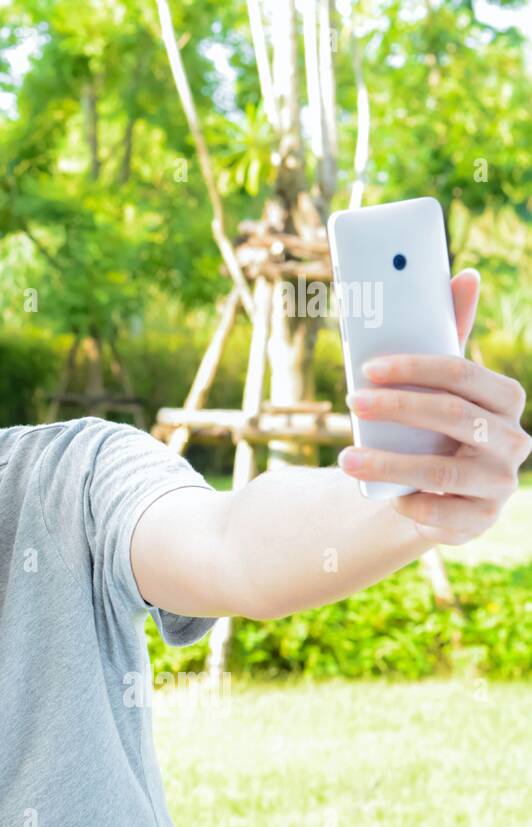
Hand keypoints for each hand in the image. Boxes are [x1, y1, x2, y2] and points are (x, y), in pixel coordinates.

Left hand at [337, 269, 531, 544]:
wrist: (435, 490)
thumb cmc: (434, 425)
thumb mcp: (439, 384)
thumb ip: (448, 335)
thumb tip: (463, 274)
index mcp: (505, 399)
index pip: (464, 374)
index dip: (414, 368)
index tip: (367, 368)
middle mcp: (512, 440)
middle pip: (453, 417)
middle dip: (398, 408)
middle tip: (351, 402)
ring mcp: (500, 484)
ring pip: (441, 472)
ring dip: (388, 464)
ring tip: (346, 459)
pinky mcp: (479, 520)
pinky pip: (441, 513)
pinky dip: (408, 504)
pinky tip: (384, 498)